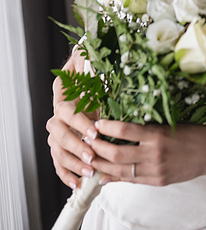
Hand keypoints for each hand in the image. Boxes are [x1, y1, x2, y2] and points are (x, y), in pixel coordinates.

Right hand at [46, 53, 99, 188]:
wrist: (86, 74)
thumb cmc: (91, 72)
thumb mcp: (93, 69)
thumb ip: (94, 72)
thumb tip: (101, 74)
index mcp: (63, 97)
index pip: (66, 112)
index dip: (79, 123)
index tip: (94, 132)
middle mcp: (57, 116)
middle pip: (59, 134)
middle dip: (76, 147)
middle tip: (92, 155)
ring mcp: (56, 132)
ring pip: (57, 150)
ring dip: (73, 163)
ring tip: (89, 172)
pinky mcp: (60, 145)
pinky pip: (58, 162)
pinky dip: (66, 174)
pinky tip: (76, 183)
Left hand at [86, 120, 205, 185]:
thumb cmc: (190, 132)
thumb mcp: (168, 124)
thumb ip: (146, 129)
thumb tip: (120, 128)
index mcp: (157, 134)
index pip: (125, 130)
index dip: (107, 127)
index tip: (96, 123)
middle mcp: (154, 153)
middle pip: (117, 154)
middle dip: (98, 148)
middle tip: (86, 141)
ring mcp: (155, 170)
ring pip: (121, 171)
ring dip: (102, 165)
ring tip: (89, 158)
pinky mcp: (158, 181)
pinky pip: (131, 181)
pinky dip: (114, 179)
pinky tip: (103, 176)